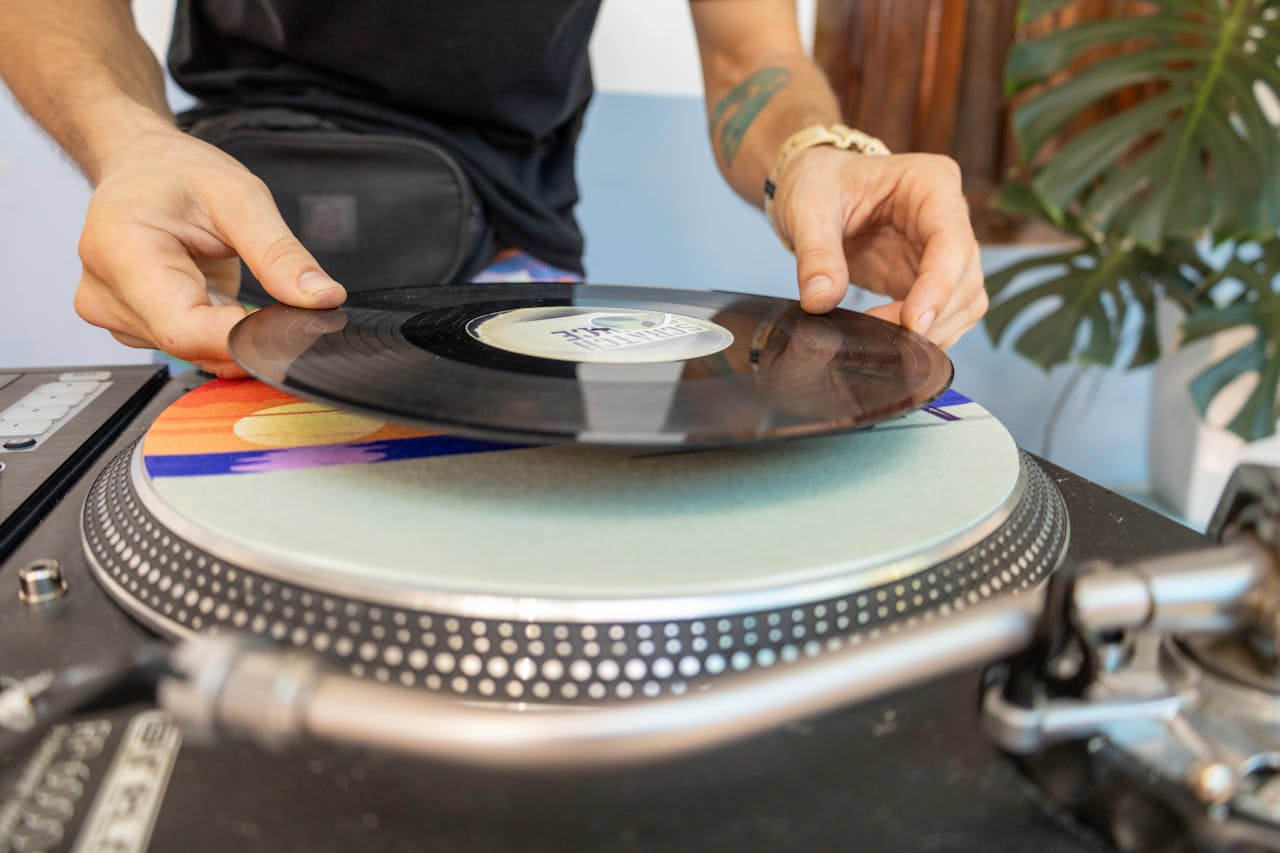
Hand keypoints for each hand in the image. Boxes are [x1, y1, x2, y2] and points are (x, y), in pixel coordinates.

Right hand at [74, 125, 345, 375]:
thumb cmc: (178, 174)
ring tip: (231, 285)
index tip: (284, 326)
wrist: (142, 168)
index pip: (182, 329)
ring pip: (193, 352)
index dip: (240, 338)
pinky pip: (189, 347)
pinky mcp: (132, 328)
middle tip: (277, 302)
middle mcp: (107, 293)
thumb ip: (279, 253)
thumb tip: (322, 297)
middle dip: (246, 334)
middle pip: (191, 345)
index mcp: (121, 253)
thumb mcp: (240, 197)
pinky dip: (218, 331)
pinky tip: (219, 299)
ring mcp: (115, 315)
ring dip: (231, 331)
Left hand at [770, 146, 985, 348]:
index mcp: (931, 183)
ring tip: (884, 343)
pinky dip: (925, 335)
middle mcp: (949, 215)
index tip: (912, 323)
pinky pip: (944, 314)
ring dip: (934, 331)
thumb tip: (820, 301)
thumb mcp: (809, 209)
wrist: (814, 188)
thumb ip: (816, 254)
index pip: (952, 241)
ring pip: (965, 301)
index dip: (938, 287)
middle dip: (933, 315)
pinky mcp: (927, 278)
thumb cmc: (820, 182)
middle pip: (966, 277)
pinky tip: (890, 342)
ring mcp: (942, 250)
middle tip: (885, 339)